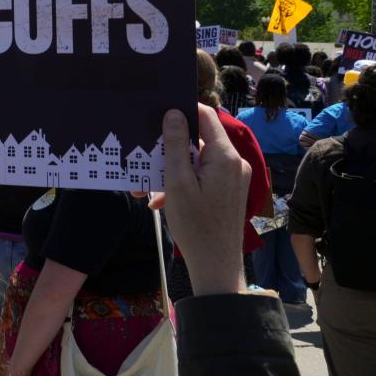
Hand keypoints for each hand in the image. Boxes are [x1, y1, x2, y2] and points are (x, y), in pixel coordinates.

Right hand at [159, 104, 249, 295]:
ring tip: (144, 185)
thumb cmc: (196, 226)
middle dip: (168, 147)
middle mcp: (233, 163)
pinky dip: (180, 182)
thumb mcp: (178, 182)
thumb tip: (173, 113)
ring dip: (170, 169)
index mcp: (225, 157)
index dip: (181, 110)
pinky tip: (159, 199)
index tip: (156, 111)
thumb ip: (176, 145)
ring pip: (196, 160)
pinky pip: (200, 176)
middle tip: (142, 153)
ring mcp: (232, 178)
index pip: (205, 116)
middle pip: (198, 140)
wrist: (216, 266)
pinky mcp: (227, 191)